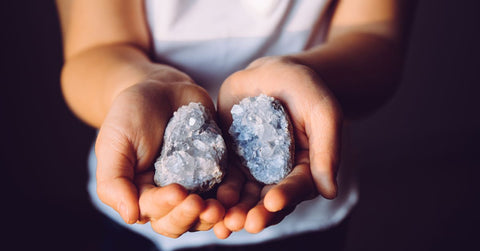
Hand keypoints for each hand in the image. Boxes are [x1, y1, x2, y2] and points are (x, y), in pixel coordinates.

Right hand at [95, 72, 223, 237]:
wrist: (162, 89)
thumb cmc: (131, 114)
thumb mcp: (115, 143)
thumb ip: (114, 181)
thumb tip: (129, 216)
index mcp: (142, 194)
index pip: (153, 212)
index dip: (165, 207)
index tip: (176, 192)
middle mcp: (169, 195)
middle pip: (180, 221)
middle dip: (190, 216)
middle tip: (201, 204)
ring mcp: (195, 184)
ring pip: (204, 212)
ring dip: (212, 214)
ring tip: (221, 206)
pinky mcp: (216, 170)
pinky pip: (226, 189)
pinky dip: (231, 195)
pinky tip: (234, 193)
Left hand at [213, 56, 341, 237]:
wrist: (270, 73)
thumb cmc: (303, 88)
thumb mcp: (322, 112)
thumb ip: (327, 149)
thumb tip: (329, 192)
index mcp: (306, 168)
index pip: (298, 187)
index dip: (286, 196)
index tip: (273, 202)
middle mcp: (280, 174)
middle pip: (269, 200)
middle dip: (257, 213)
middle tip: (245, 223)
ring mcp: (254, 169)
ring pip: (244, 196)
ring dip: (234, 210)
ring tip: (224, 221)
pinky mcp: (232, 160)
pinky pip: (224, 179)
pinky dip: (217, 192)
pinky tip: (207, 202)